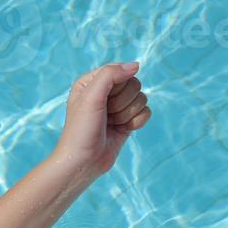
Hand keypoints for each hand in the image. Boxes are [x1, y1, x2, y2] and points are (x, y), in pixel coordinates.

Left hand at [52, 61, 152, 176]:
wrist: (84, 161)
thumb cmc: (81, 129)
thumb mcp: (90, 97)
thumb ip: (110, 75)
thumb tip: (136, 65)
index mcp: (91, 82)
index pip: (120, 71)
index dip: (115, 87)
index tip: (101, 101)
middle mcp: (104, 92)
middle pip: (134, 84)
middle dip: (122, 102)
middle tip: (105, 115)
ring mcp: (117, 106)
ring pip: (142, 98)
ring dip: (127, 114)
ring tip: (110, 124)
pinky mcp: (127, 120)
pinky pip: (146, 112)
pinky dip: (136, 122)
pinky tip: (122, 130)